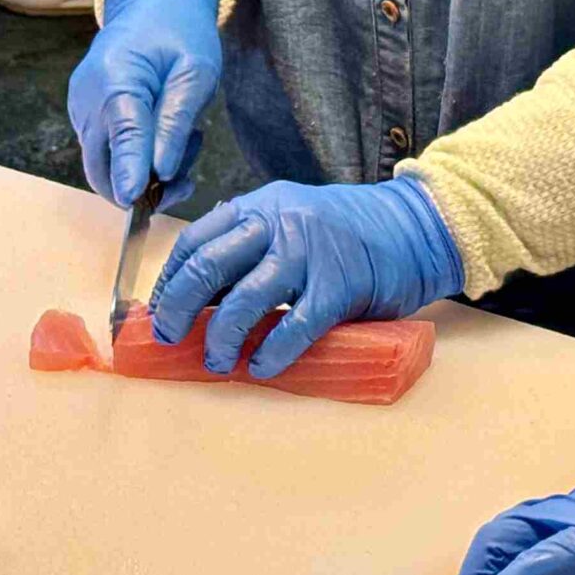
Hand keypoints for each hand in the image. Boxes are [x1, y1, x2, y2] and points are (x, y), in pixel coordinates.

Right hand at [68, 0, 220, 210]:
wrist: (151, 3)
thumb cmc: (180, 32)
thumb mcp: (197, 71)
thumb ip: (177, 120)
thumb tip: (162, 171)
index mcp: (116, 78)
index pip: (122, 134)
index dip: (130, 172)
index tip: (136, 203)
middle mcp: (88, 97)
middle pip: (102, 164)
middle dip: (141, 186)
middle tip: (187, 181)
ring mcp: (81, 108)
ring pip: (104, 164)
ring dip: (144, 172)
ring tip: (187, 142)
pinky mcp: (84, 115)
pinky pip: (106, 151)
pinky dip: (135, 157)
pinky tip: (166, 135)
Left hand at [146, 178, 462, 377]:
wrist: (417, 227)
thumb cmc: (351, 232)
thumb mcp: (294, 219)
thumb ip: (254, 242)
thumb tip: (202, 290)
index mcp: (262, 207)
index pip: (197, 240)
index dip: (169, 280)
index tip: (157, 311)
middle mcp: (280, 225)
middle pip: (209, 267)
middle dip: (178, 309)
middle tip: (170, 338)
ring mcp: (310, 255)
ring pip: (244, 300)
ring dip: (221, 338)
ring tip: (218, 360)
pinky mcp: (339, 288)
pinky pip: (294, 327)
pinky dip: (271, 354)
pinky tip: (262, 368)